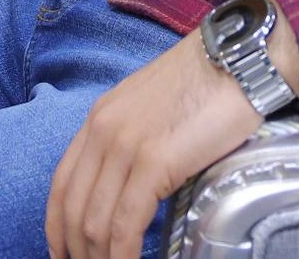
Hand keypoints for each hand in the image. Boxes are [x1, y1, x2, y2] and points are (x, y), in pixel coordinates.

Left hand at [46, 20, 298, 258]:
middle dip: (76, 251)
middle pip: (73, 209)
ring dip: (99, 258)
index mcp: (100, 117)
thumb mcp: (153, 107)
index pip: (62, 183)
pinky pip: (126, 224)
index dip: (58, 226)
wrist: (240, 58)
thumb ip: (133, 140)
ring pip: (95, 222)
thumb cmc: (209, 82)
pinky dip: (123, 255)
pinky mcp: (154, 161)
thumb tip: (133, 185)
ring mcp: (125, 145)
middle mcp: (103, 130)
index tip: (64, 252)